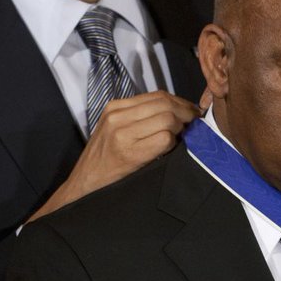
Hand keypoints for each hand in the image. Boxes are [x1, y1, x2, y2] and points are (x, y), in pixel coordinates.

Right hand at [28, 91, 200, 221]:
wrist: (84, 185)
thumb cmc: (104, 160)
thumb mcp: (115, 130)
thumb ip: (139, 118)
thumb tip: (175, 111)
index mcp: (115, 108)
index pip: (158, 96)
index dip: (181, 103)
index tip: (191, 112)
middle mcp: (117, 117)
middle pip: (165, 103)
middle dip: (187, 112)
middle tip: (196, 124)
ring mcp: (123, 134)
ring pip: (167, 119)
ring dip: (182, 128)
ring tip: (184, 137)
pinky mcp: (130, 153)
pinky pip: (164, 139)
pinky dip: (174, 143)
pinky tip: (172, 149)